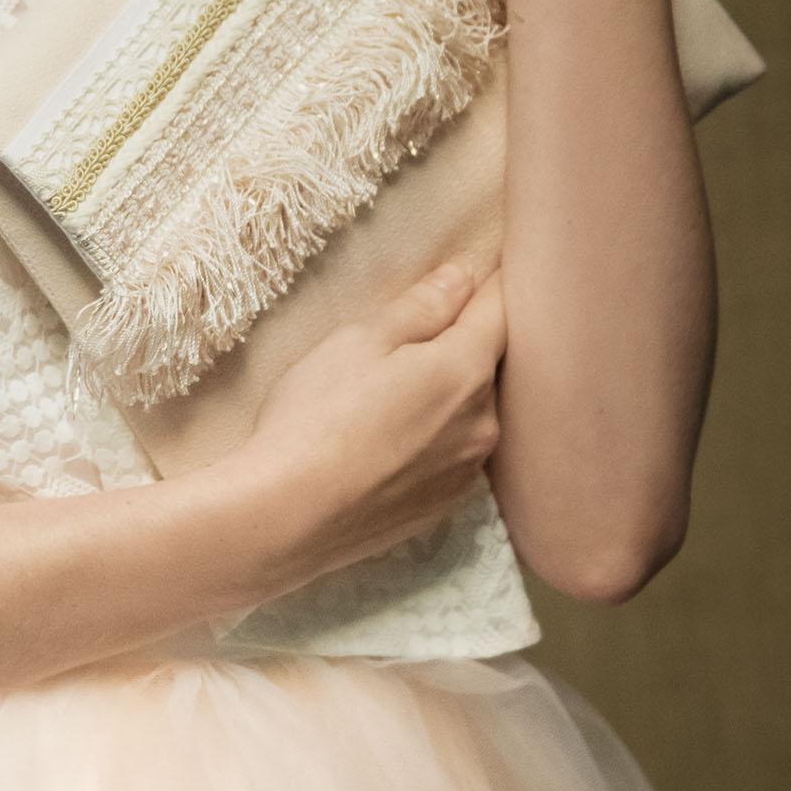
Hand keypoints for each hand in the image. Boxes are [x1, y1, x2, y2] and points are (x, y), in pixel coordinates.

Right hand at [225, 260, 506, 593]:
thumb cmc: (315, 417)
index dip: (490, 283)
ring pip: (474, 412)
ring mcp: (468, 469)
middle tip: (413, 339)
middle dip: (465, 343)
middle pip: (492, 364)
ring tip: (393, 397)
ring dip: (450, 397)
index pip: (504, 307)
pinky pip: (455, 455)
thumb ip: (421, 307)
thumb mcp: (359, 341)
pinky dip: (436, 440)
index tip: (475, 273)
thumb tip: (463, 278)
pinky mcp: (446, 506)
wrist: (286, 517)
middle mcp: (485, 421)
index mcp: (467, 369)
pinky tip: (391, 441)